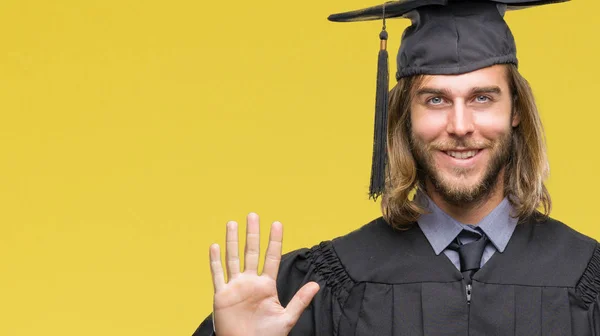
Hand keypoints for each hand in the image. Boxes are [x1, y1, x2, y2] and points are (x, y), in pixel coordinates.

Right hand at [209, 213, 319, 335]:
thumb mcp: (286, 318)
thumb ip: (300, 300)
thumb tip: (316, 285)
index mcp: (266, 286)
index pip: (271, 258)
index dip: (274, 241)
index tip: (277, 224)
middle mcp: (250, 282)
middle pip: (251, 253)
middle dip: (252, 234)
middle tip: (253, 215)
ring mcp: (235, 287)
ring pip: (233, 259)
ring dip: (233, 241)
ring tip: (232, 223)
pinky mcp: (222, 296)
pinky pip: (217, 275)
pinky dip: (215, 261)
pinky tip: (215, 246)